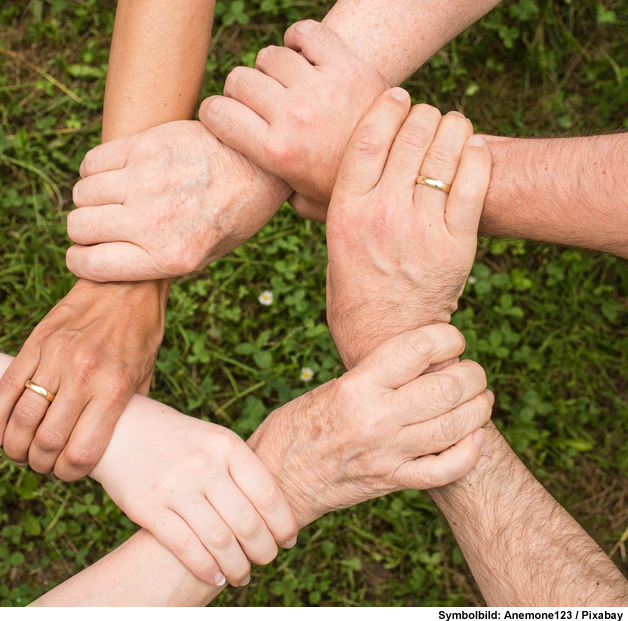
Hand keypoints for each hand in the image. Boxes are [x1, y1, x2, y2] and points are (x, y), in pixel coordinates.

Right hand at [0, 279, 167, 480]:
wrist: (125, 283)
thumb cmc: (141, 334)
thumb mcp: (145, 376)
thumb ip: (127, 412)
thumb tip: (113, 447)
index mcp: (114, 389)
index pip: (81, 452)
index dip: (70, 474)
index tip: (68, 473)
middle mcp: (83, 375)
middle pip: (47, 441)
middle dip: (41, 464)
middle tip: (43, 465)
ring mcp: (55, 357)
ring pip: (21, 419)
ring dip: (16, 447)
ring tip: (20, 453)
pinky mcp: (36, 343)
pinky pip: (5, 388)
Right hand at [65, 120, 290, 280]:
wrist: (260, 166)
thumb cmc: (231, 216)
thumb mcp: (202, 257)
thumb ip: (155, 263)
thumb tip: (106, 263)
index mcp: (168, 257)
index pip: (90, 265)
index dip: (80, 261)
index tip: (84, 254)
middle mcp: (154, 222)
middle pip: (79, 226)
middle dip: (84, 229)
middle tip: (103, 224)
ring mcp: (147, 181)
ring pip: (82, 193)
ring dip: (91, 198)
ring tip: (113, 197)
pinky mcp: (146, 146)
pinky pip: (92, 162)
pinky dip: (95, 170)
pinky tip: (117, 173)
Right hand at [90, 396, 297, 587]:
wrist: (120, 428)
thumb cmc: (177, 438)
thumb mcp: (213, 439)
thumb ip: (240, 469)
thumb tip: (275, 513)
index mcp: (226, 445)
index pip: (267, 494)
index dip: (283, 524)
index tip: (288, 540)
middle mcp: (204, 465)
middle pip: (247, 523)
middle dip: (264, 550)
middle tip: (266, 560)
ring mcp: (175, 487)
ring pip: (220, 541)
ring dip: (238, 567)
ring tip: (243, 575)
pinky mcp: (148, 508)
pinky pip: (186, 547)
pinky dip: (206, 569)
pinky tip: (216, 577)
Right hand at [199, 20, 386, 221]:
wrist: (401, 169)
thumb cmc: (345, 188)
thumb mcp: (304, 203)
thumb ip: (273, 191)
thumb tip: (250, 185)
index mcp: (276, 152)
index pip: (216, 113)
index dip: (214, 113)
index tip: (224, 117)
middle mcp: (294, 117)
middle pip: (239, 80)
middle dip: (241, 91)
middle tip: (259, 103)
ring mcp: (321, 88)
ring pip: (270, 56)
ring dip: (271, 68)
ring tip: (285, 84)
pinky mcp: (348, 66)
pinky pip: (307, 33)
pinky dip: (299, 38)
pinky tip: (303, 56)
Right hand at [249, 324, 490, 525]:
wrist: (277, 480)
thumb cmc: (296, 427)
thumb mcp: (330, 389)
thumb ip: (373, 377)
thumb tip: (420, 363)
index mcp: (356, 386)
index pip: (417, 349)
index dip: (447, 337)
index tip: (453, 339)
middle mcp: (375, 418)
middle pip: (447, 387)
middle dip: (472, 375)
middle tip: (473, 372)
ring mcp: (387, 453)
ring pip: (455, 426)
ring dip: (479, 408)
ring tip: (481, 398)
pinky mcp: (392, 481)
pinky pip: (445, 470)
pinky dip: (470, 452)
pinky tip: (475, 437)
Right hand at [325, 89, 491, 367]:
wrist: (387, 339)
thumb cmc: (354, 291)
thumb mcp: (333, 244)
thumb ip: (335, 204)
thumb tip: (331, 168)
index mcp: (346, 212)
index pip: (368, 138)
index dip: (387, 107)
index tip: (397, 94)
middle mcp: (382, 215)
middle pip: (411, 137)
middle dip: (423, 114)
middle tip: (427, 114)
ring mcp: (422, 229)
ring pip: (445, 153)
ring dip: (453, 128)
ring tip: (453, 126)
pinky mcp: (456, 244)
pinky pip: (473, 183)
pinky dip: (477, 156)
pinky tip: (473, 148)